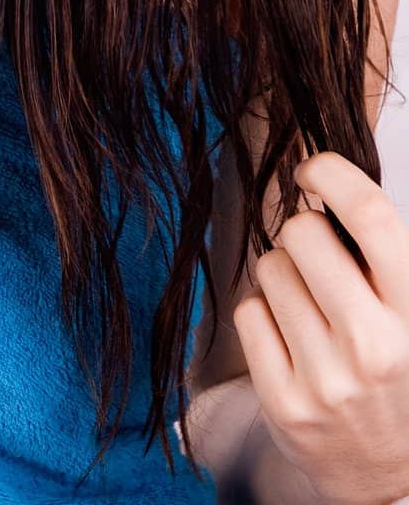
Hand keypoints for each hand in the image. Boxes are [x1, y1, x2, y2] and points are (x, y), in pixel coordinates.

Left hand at [232, 152, 408, 504]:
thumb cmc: (398, 369)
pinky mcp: (285, 403)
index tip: (313, 169)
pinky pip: (249, 312)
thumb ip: (381, 252)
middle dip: (304, 233)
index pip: (371, 216)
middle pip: (303, 233)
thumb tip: (324, 182)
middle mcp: (374, 345)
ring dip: (283, 276)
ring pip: (270, 269)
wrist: (391, 473)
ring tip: (312, 309)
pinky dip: (263, 315)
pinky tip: (291, 340)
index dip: (333, 174)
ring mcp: (327, 378)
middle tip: (319, 259)